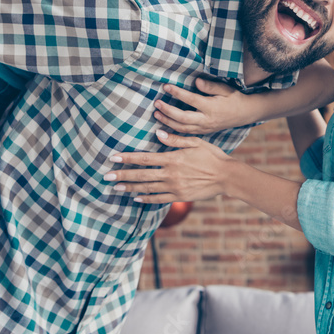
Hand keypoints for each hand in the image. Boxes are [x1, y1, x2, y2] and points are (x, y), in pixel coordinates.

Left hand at [104, 130, 233, 203]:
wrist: (226, 176)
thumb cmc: (211, 156)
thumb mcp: (195, 142)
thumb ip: (174, 139)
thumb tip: (157, 134)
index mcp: (172, 159)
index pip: (144, 158)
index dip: (127, 158)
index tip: (113, 157)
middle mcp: (170, 174)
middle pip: (141, 175)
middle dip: (122, 175)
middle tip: (106, 177)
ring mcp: (174, 187)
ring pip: (147, 188)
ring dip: (130, 187)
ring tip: (116, 187)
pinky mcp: (180, 197)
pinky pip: (159, 199)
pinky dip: (146, 198)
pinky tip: (136, 197)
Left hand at [154, 79, 255, 134]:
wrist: (244, 114)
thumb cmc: (233, 98)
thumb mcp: (225, 89)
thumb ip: (210, 86)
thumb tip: (196, 81)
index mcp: (212, 107)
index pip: (191, 100)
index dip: (178, 93)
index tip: (166, 86)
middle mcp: (207, 120)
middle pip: (183, 118)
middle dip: (168, 111)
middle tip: (157, 103)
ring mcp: (204, 128)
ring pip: (182, 128)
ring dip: (167, 122)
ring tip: (156, 114)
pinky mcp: (203, 132)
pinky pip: (186, 133)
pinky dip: (173, 130)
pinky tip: (164, 125)